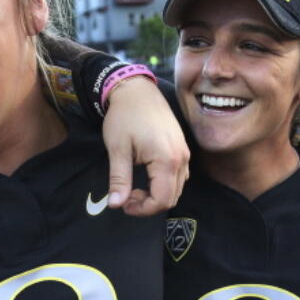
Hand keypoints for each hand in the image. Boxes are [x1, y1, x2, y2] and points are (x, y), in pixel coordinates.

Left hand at [101, 78, 187, 215]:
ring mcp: (184, 152)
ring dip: (156, 195)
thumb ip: (119, 180)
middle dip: (149, 204)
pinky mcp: (182, 148)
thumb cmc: (125, 116)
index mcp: (166, 160)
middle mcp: (181, 158)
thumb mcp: (118, 149)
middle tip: (127, 196)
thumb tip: (115, 205)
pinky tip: (146, 176)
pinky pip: (179, 176)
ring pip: (176, 188)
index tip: (124, 204)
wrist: (136, 89)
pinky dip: (163, 184)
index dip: (142, 210)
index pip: (162, 200)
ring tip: (134, 186)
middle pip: (172, 198)